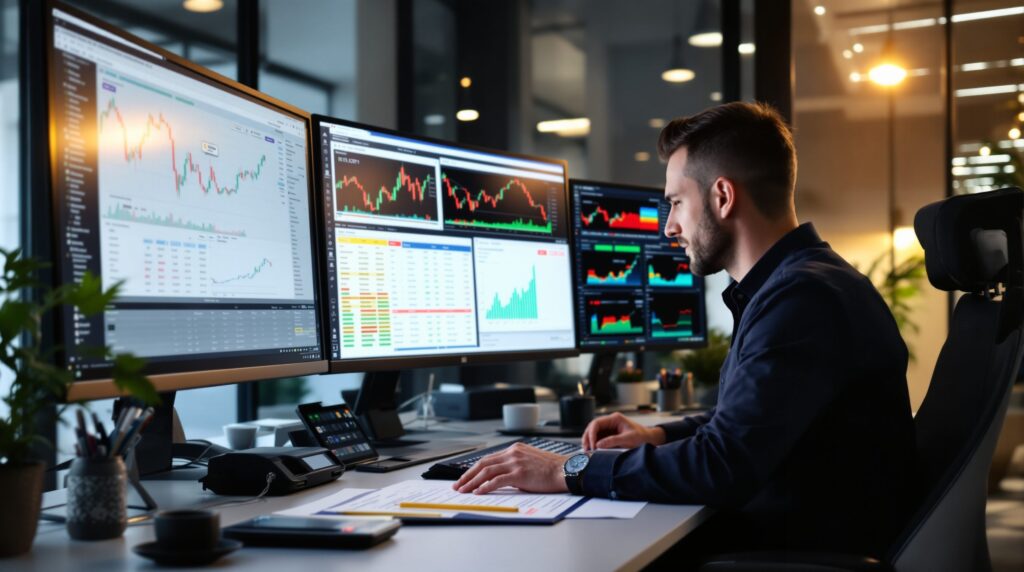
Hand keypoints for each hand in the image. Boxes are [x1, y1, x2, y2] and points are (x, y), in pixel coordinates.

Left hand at [453, 443, 568, 494]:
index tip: (466, 477)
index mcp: (514, 449)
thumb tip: (501, 478)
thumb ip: (515, 466)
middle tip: (458, 484)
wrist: (565, 470)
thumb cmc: (551, 470)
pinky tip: (478, 492)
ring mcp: (515, 462)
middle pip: (483, 463)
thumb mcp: (529, 462)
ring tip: (463, 490)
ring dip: (472, 481)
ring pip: (486, 471)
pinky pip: (496, 480)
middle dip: (467, 475)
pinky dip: (485, 486)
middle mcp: (512, 453)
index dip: (474, 469)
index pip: (489, 458)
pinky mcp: (519, 473)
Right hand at [581, 412, 666, 450]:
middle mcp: (610, 422)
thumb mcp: (628, 439)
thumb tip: (598, 445)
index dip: (591, 434)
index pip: (597, 423)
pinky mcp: (610, 436)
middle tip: (586, 449)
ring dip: (590, 442)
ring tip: (588, 451)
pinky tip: (593, 451)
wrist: (649, 440)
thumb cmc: (642, 437)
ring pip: (594, 433)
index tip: (592, 445)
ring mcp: (609, 429)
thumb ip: (613, 441)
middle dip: (587, 438)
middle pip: (593, 428)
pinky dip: (594, 445)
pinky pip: (599, 439)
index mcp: (614, 419)